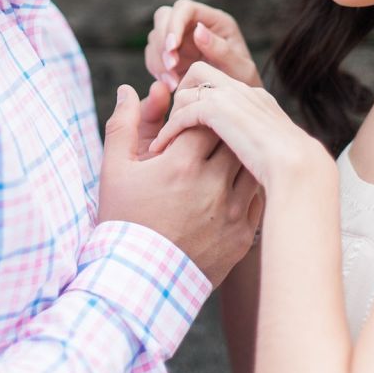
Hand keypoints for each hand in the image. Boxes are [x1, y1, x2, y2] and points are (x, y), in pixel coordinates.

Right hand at [100, 83, 261, 285]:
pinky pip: (258, 197)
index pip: (209, 116)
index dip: (201, 115)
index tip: (190, 123)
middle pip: (235, 136)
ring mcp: (232, 211)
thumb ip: (124, 123)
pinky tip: (231, 187)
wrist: (137, 284)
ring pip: (252, 165)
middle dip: (223, 131)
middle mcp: (213, 184)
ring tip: (222, 158)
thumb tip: (130, 88)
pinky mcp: (243, 235)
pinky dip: (249, 185)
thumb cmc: (123, 222)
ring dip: (240, 156)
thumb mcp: (114, 170)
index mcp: (182, 163)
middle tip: (210, 135)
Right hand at [145, 0, 260, 93]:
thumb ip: (221, 50)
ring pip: (155, 37)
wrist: (235, 103)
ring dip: (159, 60)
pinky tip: (171, 84)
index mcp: (215, 21)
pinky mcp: (171, 56)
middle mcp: (195, 25)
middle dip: (163, 42)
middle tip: (172, 67)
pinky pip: (153, 56)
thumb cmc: (244, 83)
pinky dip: (157, 70)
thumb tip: (198, 29)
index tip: (173, 47)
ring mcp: (181, 40)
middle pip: (164, 17)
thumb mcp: (240, 69)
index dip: (174, 24)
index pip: (185, 8)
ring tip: (174, 83)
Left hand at [149, 61, 319, 192]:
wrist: (300, 170)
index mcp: (256, 98)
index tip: (187, 121)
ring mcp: (232, 96)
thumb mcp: (273, 152)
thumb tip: (249, 156)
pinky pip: (183, 111)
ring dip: (172, 113)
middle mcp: (243, 90)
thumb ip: (255, 144)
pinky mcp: (219, 109)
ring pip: (187, 89)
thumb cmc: (293, 172)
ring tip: (165, 138)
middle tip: (173, 124)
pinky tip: (162, 147)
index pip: (220, 83)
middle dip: (181, 94)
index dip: (200, 97)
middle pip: (200, 73)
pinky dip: (169, 129)